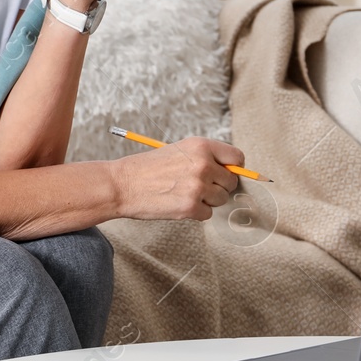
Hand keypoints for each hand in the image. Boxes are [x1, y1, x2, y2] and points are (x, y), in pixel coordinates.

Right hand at [109, 137, 244, 220]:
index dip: (233, 167)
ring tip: (183, 193)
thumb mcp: (179, 150)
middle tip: (197, 185)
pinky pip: (207, 214)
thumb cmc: (148, 168)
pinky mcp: (191, 207)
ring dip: (206, 200)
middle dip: (218, 186)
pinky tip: (177, 203)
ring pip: (220, 199)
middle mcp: (203, 165)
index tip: (226, 173)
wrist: (123, 184)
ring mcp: (198, 187)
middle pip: (231, 181)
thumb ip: (205, 157)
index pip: (237, 158)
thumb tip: (233, 172)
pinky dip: (195, 212)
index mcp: (201, 146)